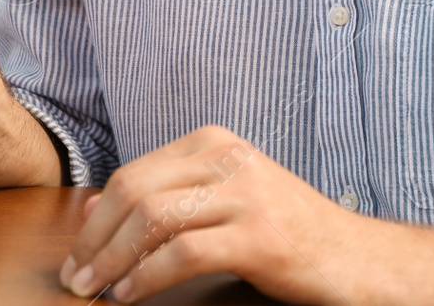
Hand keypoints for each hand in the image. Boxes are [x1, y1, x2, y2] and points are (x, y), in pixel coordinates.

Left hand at [60, 125, 363, 303]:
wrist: (359, 259)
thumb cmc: (284, 231)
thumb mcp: (220, 200)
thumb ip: (163, 195)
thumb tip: (94, 202)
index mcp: (213, 142)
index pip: (133, 173)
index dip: (96, 215)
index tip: (77, 251)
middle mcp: (227, 158)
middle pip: (135, 192)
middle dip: (95, 238)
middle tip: (74, 277)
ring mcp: (245, 195)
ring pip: (152, 219)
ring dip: (112, 260)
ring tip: (93, 289)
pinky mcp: (259, 237)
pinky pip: (183, 253)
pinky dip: (147, 277)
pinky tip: (130, 295)